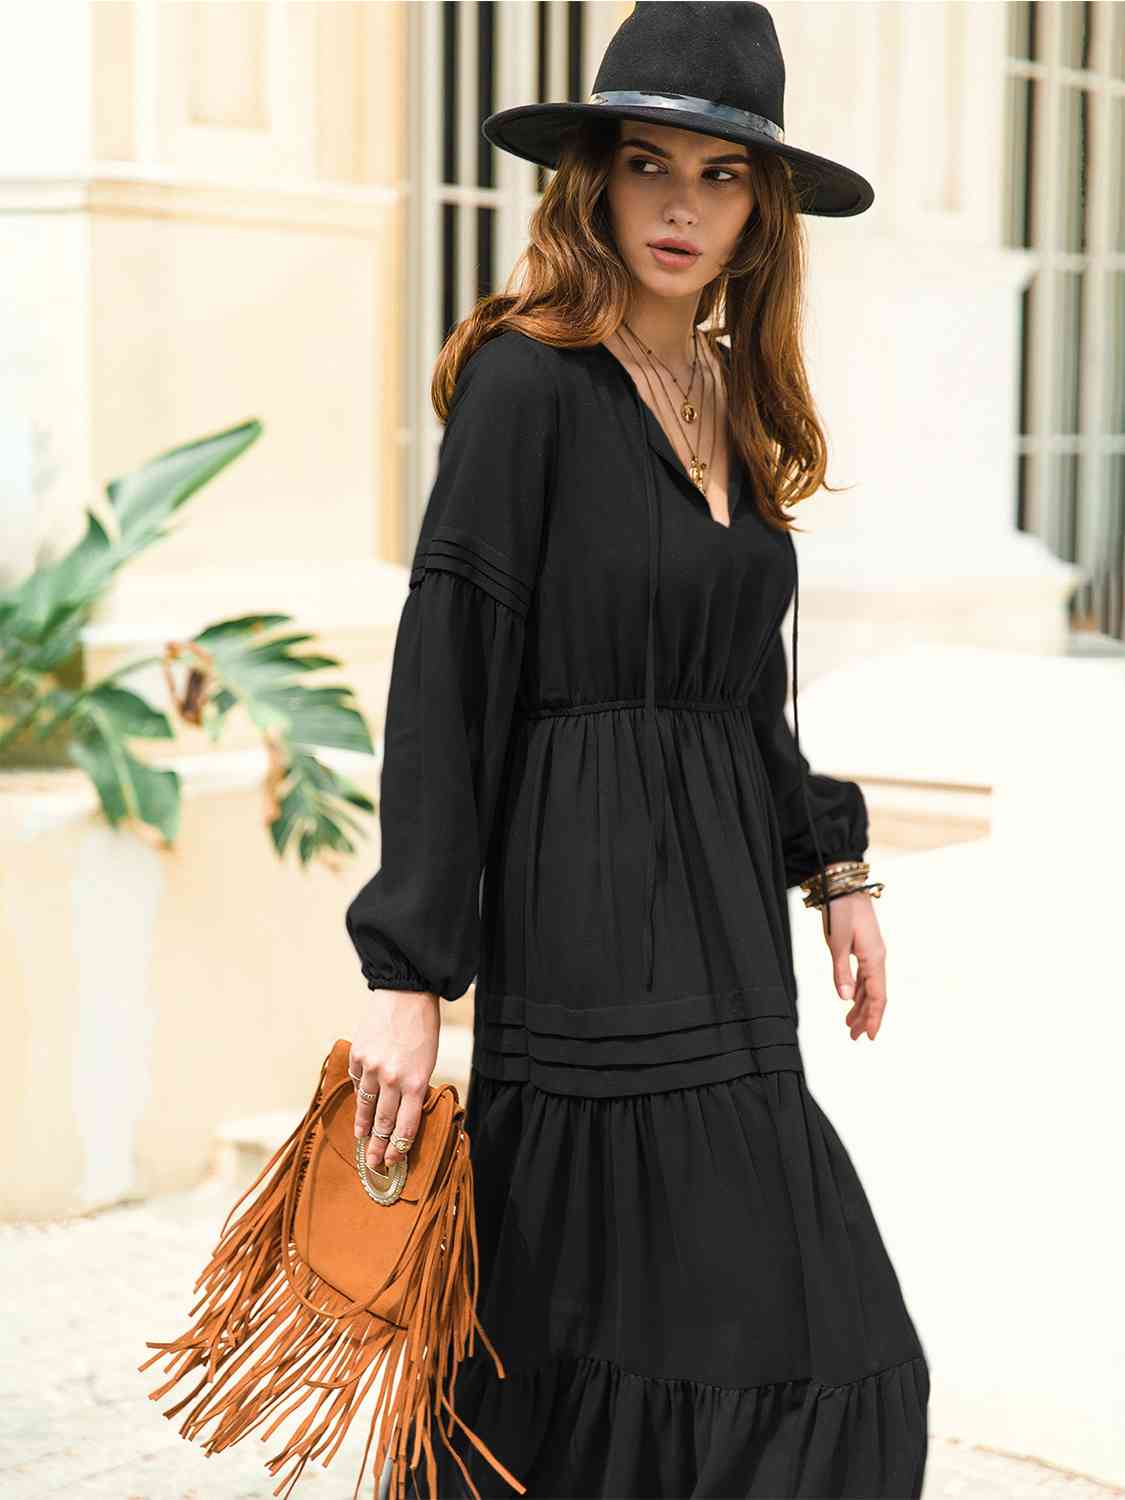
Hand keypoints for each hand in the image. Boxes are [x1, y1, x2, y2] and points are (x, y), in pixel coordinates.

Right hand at [350, 988, 439, 1170]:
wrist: (406, 994)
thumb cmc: (423, 1028)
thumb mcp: (428, 1062)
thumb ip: (413, 1087)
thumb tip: (399, 1111)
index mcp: (415, 1082)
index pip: (405, 1126)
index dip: (398, 1147)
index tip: (392, 1161)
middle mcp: (392, 1079)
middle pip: (383, 1122)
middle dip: (378, 1146)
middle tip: (373, 1163)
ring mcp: (372, 1068)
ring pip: (365, 1106)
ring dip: (364, 1125)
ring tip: (362, 1138)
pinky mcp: (358, 1056)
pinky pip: (357, 1081)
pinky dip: (359, 1091)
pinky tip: (361, 1100)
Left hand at [820, 891, 885, 1040]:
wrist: (845, 885)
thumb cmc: (841, 911)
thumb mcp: (837, 942)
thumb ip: (840, 971)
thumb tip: (845, 999)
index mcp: (874, 958)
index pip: (878, 996)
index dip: (874, 1018)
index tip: (870, 1037)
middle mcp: (877, 958)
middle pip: (875, 995)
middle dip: (866, 1017)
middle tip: (855, 1037)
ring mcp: (872, 953)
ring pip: (870, 987)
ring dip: (861, 1007)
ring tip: (849, 1025)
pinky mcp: (865, 948)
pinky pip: (865, 976)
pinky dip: (858, 991)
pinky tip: (850, 1000)